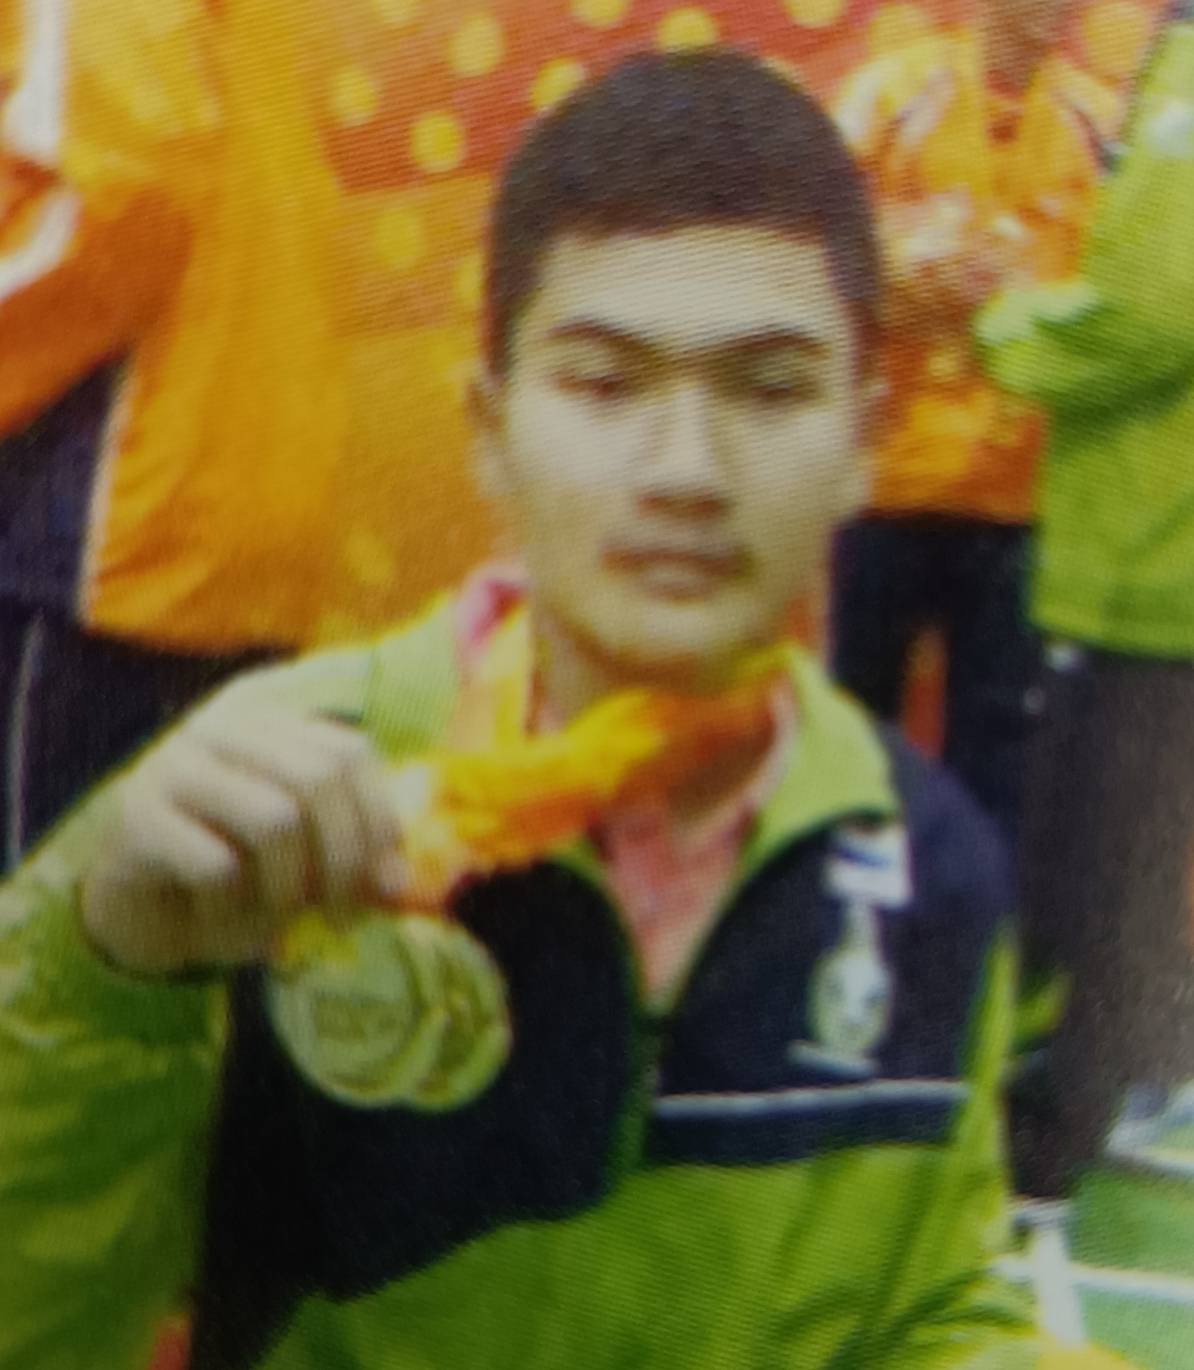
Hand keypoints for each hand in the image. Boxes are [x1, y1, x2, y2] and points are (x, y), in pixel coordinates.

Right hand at [81, 682, 402, 976]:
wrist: (137, 904)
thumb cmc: (237, 874)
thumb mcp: (302, 859)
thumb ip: (351, 857)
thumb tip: (397, 886)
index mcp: (273, 725)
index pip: (350, 752)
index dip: (379, 819)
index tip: (386, 886)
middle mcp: (224, 729)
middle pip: (317, 779)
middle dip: (343, 859)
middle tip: (341, 919)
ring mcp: (175, 763)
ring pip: (273, 819)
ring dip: (289, 889)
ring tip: (280, 920)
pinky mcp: (138, 814)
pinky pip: (216, 866)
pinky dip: (234, 910)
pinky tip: (224, 923)